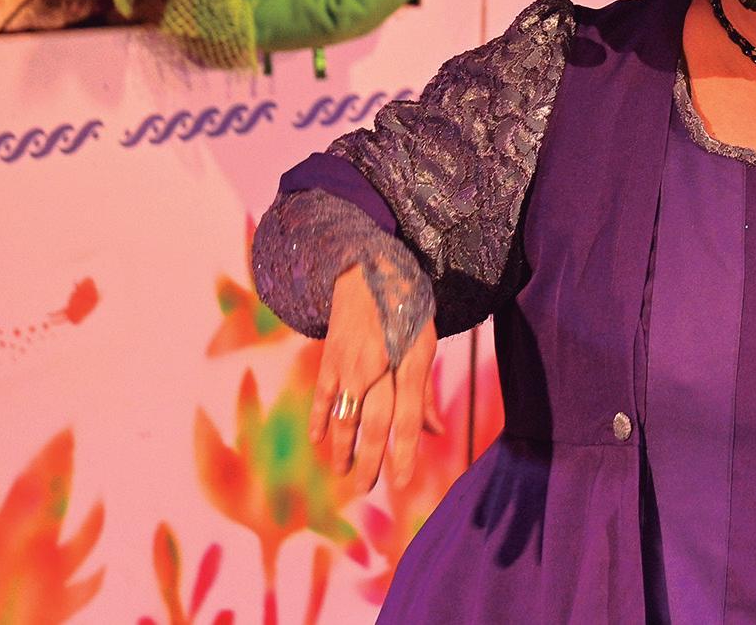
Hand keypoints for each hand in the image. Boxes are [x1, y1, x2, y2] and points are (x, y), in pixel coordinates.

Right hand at [310, 266, 443, 489]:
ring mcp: (350, 362)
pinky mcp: (330, 357)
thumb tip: (435, 433)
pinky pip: (324, 396)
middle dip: (371, 460)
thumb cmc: (407, 307)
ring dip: (343, 448)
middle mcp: (379, 365)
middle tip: (366, 488)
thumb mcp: (425, 342)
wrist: (369, 268)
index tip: (403, 483)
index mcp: (409, 361)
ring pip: (345, 415)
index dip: (406, 453)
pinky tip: (320, 441)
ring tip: (344, 473)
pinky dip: (321, 420)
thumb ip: (424, 390)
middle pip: (374, 423)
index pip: (408, 418)